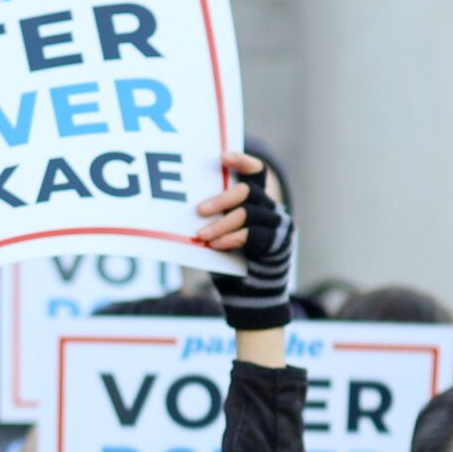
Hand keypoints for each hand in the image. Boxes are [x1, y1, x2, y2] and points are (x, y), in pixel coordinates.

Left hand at [197, 152, 294, 331]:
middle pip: (247, 192)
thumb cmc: (228, 260)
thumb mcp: (216, 234)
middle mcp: (270, 208)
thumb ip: (210, 218)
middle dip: (221, 199)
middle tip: (199, 210)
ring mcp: (276, 225)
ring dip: (222, 224)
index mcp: (257, 200)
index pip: (256, 172)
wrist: (249, 294)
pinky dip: (232, 239)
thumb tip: (175, 207)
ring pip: (248, 214)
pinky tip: (216, 245)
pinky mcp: (276, 244)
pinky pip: (253, 236)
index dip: (242, 162)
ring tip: (203, 235)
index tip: (222, 157)